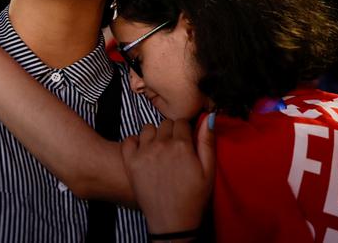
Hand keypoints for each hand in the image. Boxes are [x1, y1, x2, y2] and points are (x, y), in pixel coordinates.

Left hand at [121, 114, 215, 235]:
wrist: (172, 220)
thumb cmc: (193, 197)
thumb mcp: (209, 171)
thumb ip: (207, 142)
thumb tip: (209, 117)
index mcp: (182, 145)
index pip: (182, 122)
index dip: (186, 131)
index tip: (186, 141)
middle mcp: (161, 145)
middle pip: (165, 124)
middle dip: (171, 132)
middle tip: (174, 149)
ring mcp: (144, 153)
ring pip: (148, 129)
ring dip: (154, 135)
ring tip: (159, 150)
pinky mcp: (131, 162)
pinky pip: (129, 140)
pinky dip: (135, 142)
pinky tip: (143, 152)